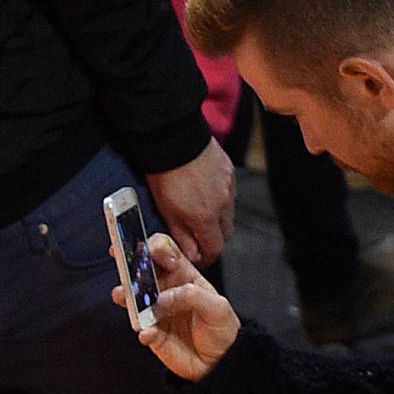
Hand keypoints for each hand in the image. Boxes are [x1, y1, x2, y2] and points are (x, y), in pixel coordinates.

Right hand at [120, 234, 241, 379]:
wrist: (220, 361)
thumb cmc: (222, 328)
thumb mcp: (218, 307)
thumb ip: (193, 296)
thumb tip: (164, 297)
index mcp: (183, 275)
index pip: (165, 251)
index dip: (158, 247)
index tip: (158, 255)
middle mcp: (165, 289)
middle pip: (141, 269)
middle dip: (129, 262)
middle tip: (124, 262)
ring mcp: (155, 310)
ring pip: (132, 296)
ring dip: (125, 294)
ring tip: (123, 295)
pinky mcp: (152, 333)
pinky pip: (140, 328)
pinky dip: (142, 329)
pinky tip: (148, 332)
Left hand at [145, 138, 234, 265]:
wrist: (173, 136)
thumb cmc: (164, 172)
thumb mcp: (166, 210)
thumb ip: (181, 234)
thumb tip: (192, 253)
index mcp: (206, 217)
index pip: (215, 249)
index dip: (206, 257)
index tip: (197, 257)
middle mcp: (224, 203)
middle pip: (226, 233)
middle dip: (213, 239)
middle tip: (197, 237)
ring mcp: (229, 186)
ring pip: (228, 212)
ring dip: (217, 218)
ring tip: (198, 210)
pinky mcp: (229, 170)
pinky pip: (229, 192)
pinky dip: (219, 198)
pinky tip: (204, 190)